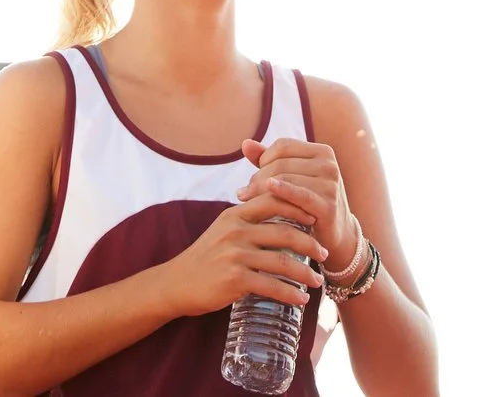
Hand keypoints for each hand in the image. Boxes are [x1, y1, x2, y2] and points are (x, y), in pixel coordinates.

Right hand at [158, 194, 330, 315]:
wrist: (176, 283)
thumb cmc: (205, 257)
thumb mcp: (223, 229)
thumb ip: (248, 220)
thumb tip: (282, 215)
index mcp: (235, 214)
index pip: (273, 200)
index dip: (298, 207)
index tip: (316, 217)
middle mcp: (236, 231)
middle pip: (284, 232)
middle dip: (309, 244)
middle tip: (324, 253)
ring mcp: (235, 255)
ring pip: (282, 261)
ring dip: (305, 273)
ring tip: (317, 280)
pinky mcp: (234, 280)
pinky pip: (271, 286)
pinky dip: (290, 293)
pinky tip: (300, 299)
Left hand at [236, 137, 359, 274]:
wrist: (336, 236)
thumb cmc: (309, 204)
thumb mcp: (294, 179)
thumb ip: (270, 160)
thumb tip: (245, 144)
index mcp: (322, 152)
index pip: (283, 146)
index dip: (263, 159)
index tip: (252, 178)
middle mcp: (329, 164)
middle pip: (281, 163)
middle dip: (258, 178)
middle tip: (243, 193)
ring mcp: (330, 184)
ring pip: (285, 179)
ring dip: (260, 190)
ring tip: (246, 200)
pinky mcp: (328, 205)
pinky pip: (299, 195)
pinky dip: (281, 191)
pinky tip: (266, 192)